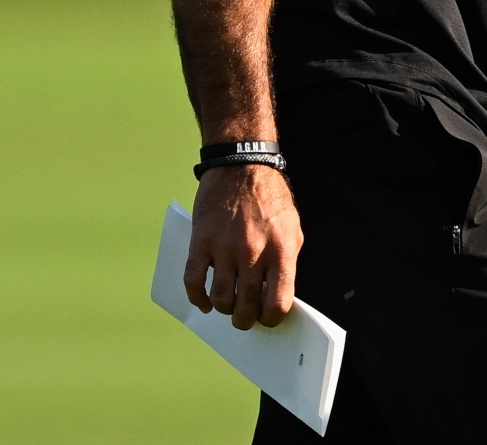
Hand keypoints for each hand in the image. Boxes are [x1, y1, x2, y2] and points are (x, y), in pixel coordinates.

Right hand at [184, 163, 302, 329]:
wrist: (242, 165)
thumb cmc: (270, 198)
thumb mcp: (292, 229)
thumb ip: (285, 263)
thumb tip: (276, 296)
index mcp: (281, 250)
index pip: (277, 303)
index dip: (271, 319)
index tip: (267, 319)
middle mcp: (253, 252)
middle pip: (246, 306)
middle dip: (245, 320)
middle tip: (244, 318)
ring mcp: (225, 248)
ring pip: (220, 299)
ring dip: (223, 308)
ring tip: (227, 304)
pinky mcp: (201, 241)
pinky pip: (194, 281)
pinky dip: (197, 298)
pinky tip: (204, 300)